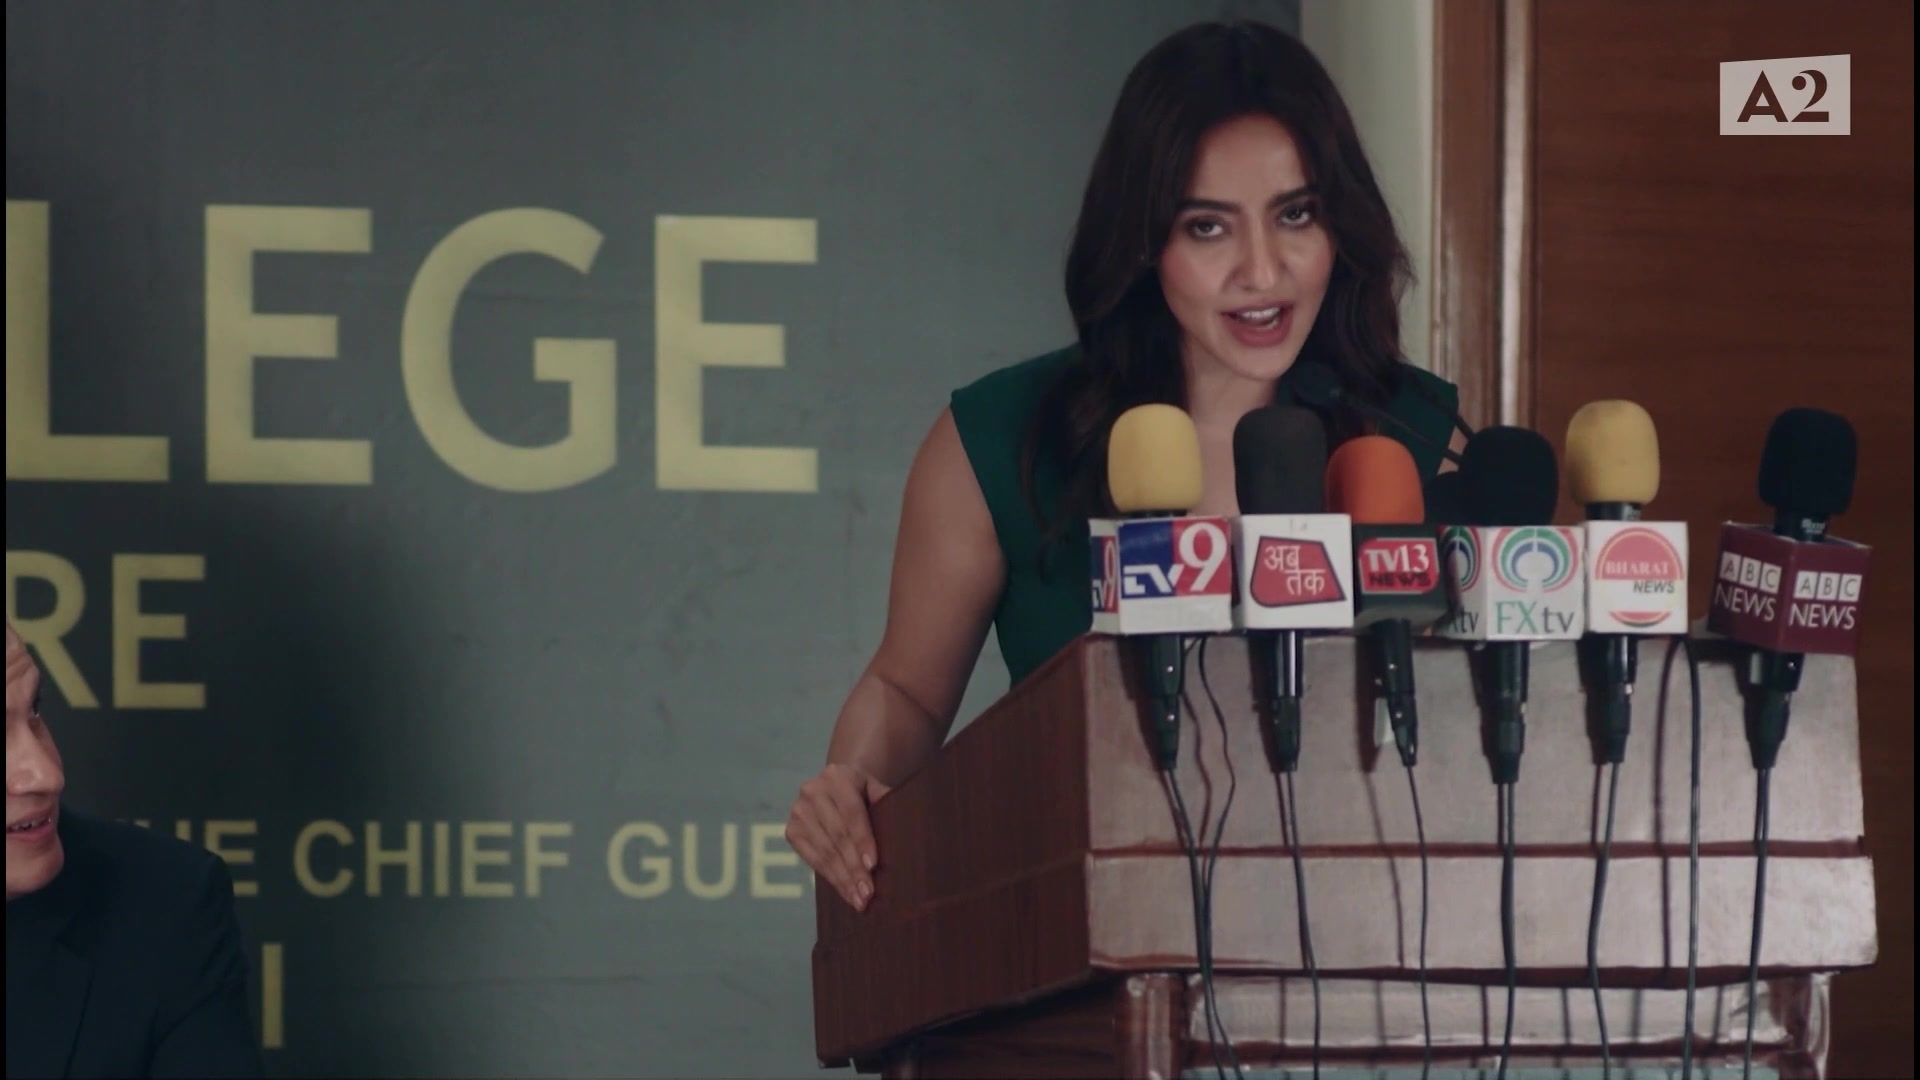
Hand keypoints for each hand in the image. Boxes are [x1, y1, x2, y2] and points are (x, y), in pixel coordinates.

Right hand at [785, 763, 890, 910]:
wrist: (835, 787)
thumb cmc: (865, 794)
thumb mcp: (877, 791)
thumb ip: (890, 806)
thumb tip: (907, 837)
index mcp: (837, 777)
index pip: (852, 812)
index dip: (862, 840)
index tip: (873, 866)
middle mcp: (812, 790)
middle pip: (837, 836)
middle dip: (854, 868)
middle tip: (869, 893)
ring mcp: (798, 811)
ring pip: (824, 851)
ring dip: (843, 879)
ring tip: (860, 900)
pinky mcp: (791, 831)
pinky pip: (812, 860)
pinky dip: (831, 878)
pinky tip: (845, 892)